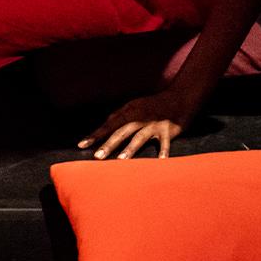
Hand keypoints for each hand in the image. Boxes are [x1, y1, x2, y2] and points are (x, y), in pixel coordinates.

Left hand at [77, 90, 198, 160]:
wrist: (178, 98)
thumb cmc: (152, 105)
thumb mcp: (133, 105)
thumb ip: (119, 115)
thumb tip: (105, 125)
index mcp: (129, 112)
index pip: (108, 125)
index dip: (95, 135)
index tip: (82, 145)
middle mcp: (139, 118)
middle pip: (121, 132)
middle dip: (108, 144)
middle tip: (97, 156)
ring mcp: (153, 125)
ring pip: (139, 138)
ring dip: (130, 149)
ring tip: (121, 160)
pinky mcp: (167, 131)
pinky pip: (165, 143)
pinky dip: (164, 152)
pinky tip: (160, 161)